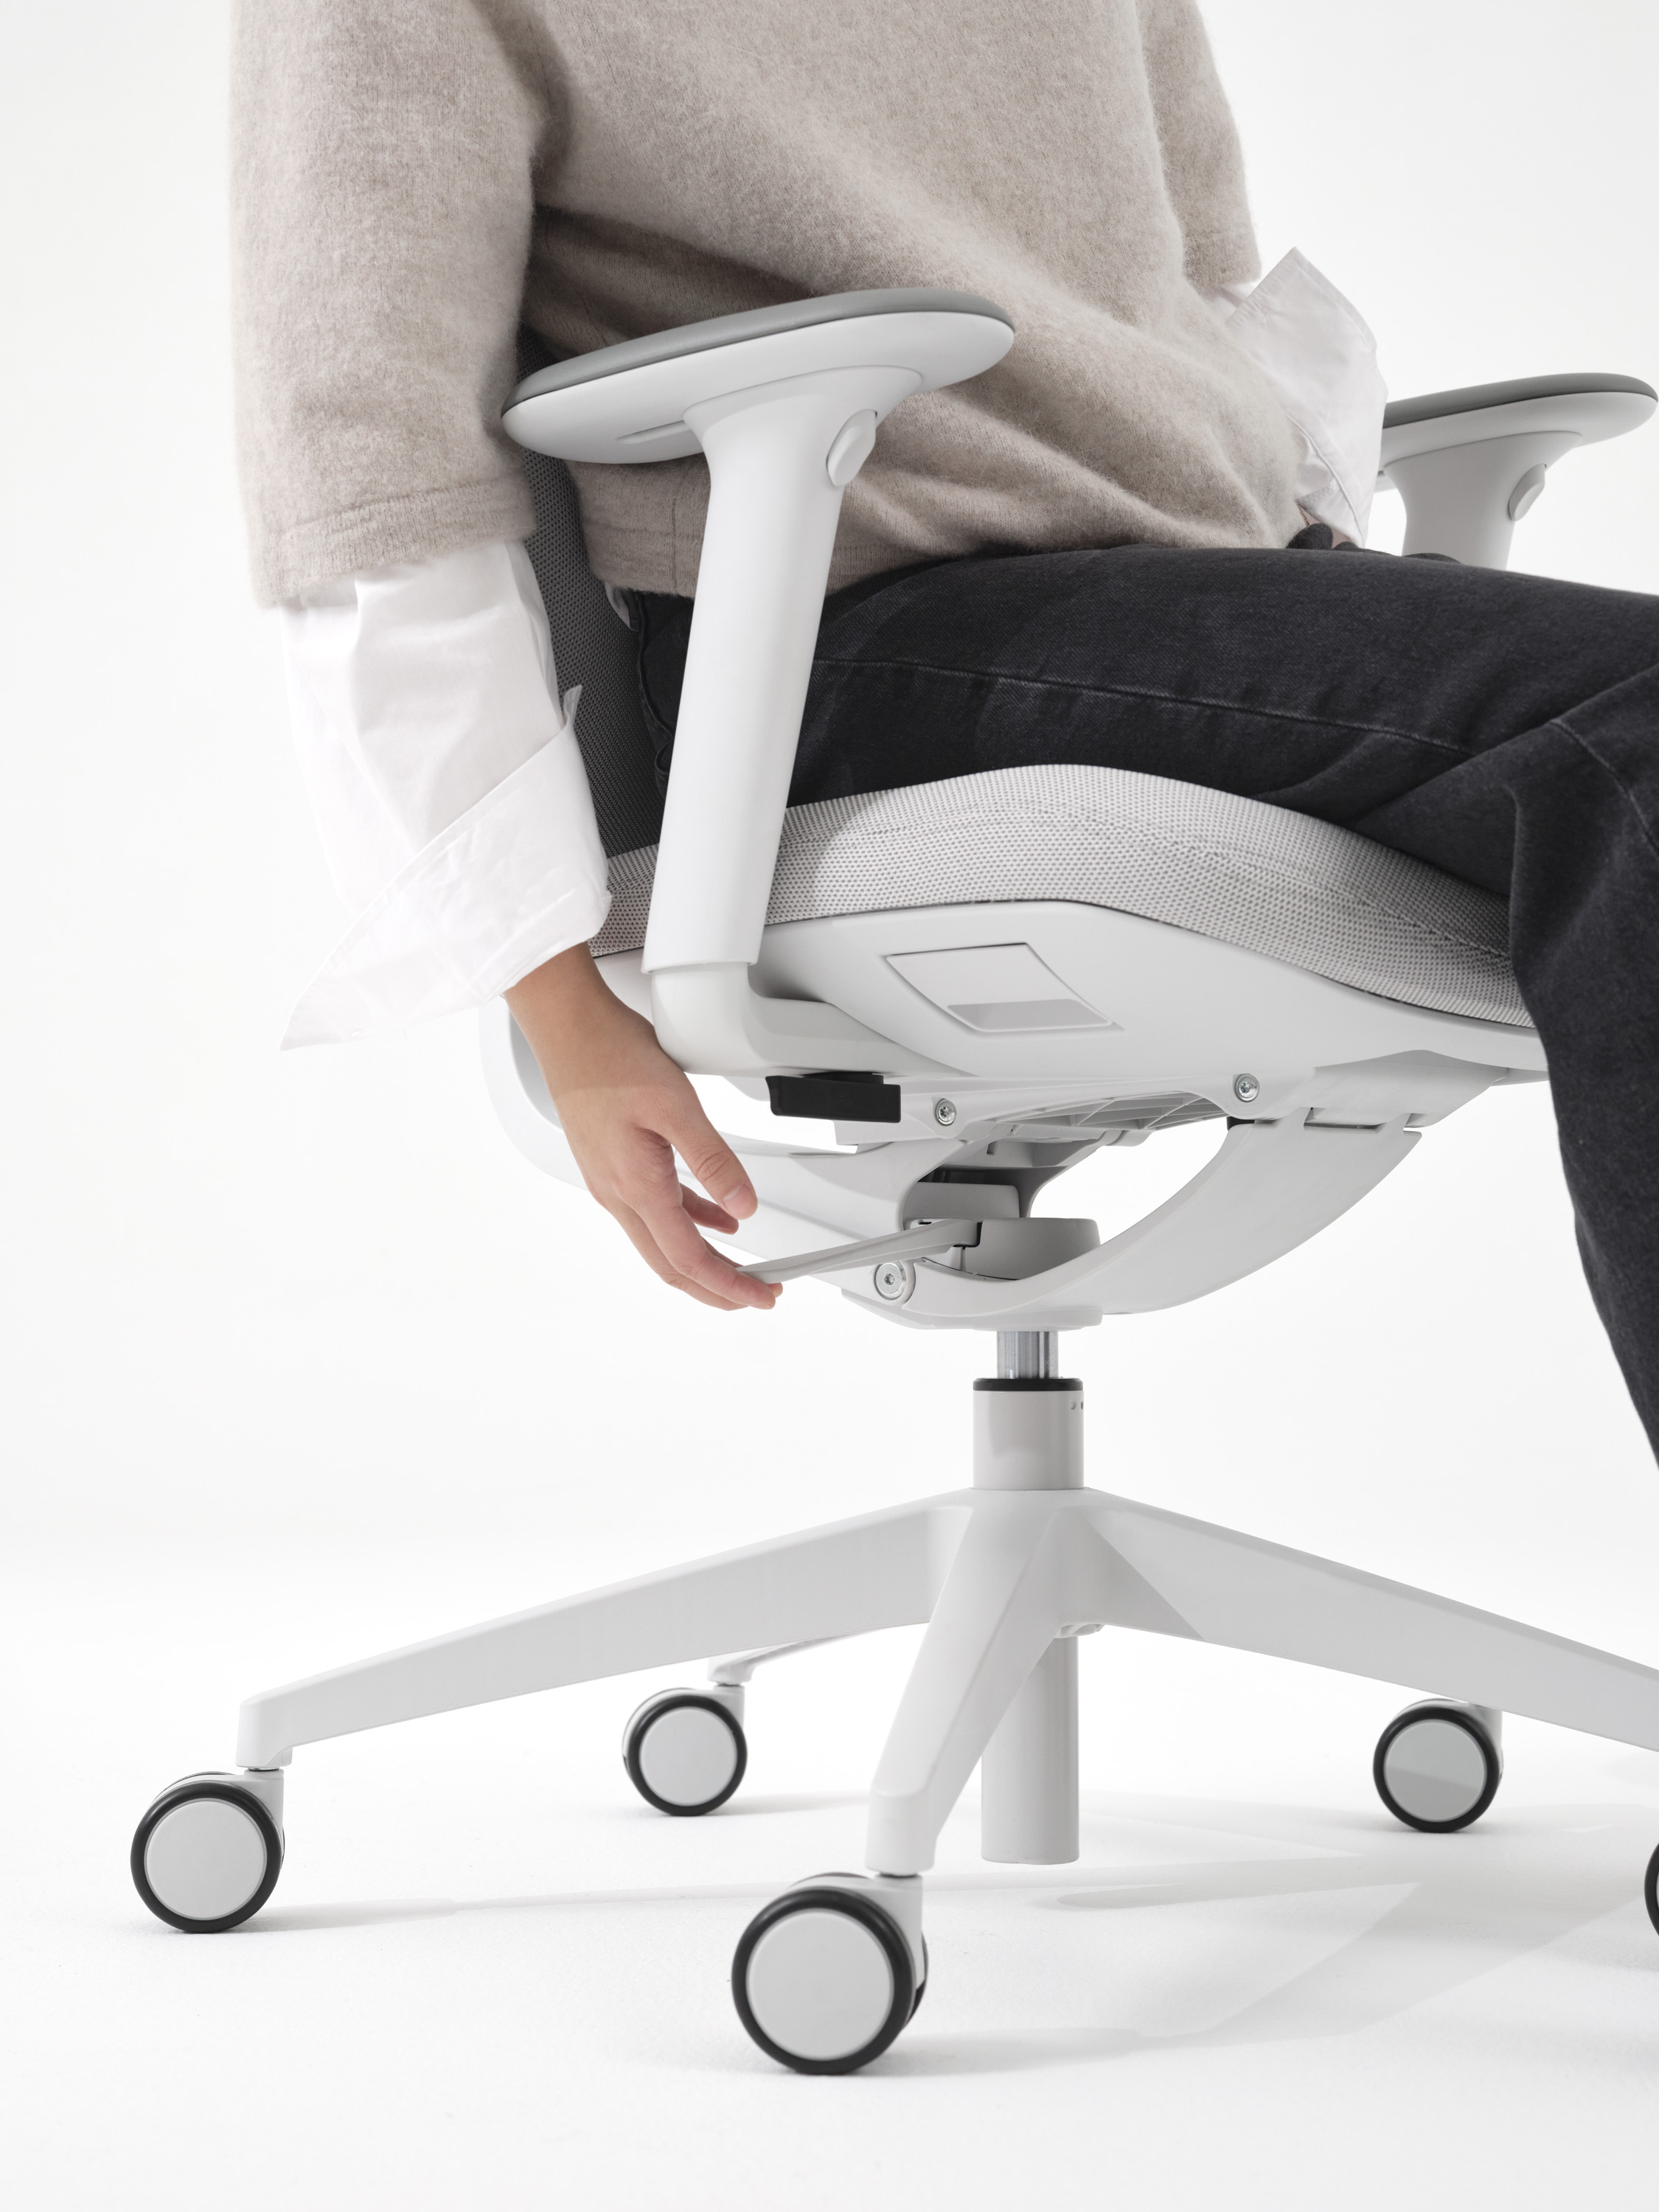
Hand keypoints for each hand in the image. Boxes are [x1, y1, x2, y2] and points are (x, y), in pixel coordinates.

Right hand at [505, 945, 779, 1311]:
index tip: (759, 1296)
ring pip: (661, 1242)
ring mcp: (611, 1181)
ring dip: (702, 1260)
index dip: (727, 1286)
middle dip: (716, 1288)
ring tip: (742, 1268)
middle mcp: (617, 1194)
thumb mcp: (676, 1105)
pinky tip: (716, 1219)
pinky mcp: (612, 1165)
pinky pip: (655, 1210)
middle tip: (756, 1294)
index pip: (687, 1259)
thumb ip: (714, 1160)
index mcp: (635, 1185)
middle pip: (670, 1266)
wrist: (567, 1027)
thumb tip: (743, 1208)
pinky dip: (690, 1222)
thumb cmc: (609, 1056)